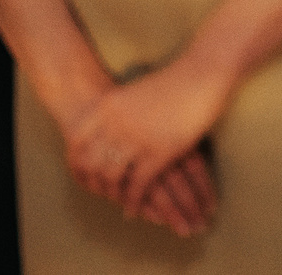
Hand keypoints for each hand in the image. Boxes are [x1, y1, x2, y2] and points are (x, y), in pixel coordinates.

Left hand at [63, 61, 231, 232]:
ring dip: (113, 194)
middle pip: (91, 163)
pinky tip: (134, 210)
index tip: (81, 174)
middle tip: (99, 193)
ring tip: (118, 202)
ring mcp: (138, 138)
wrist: (205, 71)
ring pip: (111, 177)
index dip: (76, 163)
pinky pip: (137, 186)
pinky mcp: (160, 152)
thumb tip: (106, 131)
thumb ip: (117, 111)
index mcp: (108, 107)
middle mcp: (117, 124)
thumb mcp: (134, 92)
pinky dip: (133, 202)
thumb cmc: (175, 80)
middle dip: (92, 183)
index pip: (77, 143)